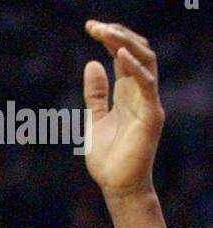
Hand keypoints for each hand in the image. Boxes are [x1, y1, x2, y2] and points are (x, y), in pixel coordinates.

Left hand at [84, 20, 164, 197]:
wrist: (116, 187)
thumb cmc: (107, 159)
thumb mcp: (94, 121)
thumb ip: (95, 94)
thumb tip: (92, 64)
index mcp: (126, 92)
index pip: (122, 55)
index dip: (109, 38)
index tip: (90, 27)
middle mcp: (140, 92)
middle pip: (136, 50)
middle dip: (116, 34)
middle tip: (95, 26)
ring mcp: (148, 102)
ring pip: (145, 60)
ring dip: (126, 43)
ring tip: (107, 33)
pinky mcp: (151, 115)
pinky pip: (147, 84)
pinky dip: (135, 68)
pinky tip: (120, 55)